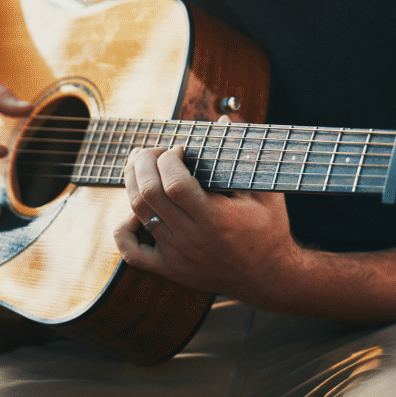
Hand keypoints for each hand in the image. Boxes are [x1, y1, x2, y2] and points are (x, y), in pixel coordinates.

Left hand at [113, 145, 302, 305]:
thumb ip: (242, 155)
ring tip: (141, 166)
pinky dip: (124, 228)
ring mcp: (177, 256)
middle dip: (144, 162)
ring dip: (133, 182)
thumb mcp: (266, 191)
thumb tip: (222, 118)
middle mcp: (192, 239)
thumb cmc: (270, 230)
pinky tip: (136, 210)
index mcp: (216, 219)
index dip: (169, 159)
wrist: (271, 278)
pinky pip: (132, 253)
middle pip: (149, 194)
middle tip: (155, 151)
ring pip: (138, 214)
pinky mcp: (170, 270)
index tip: (180, 149)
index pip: (174, 184)